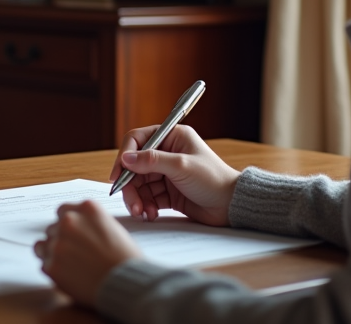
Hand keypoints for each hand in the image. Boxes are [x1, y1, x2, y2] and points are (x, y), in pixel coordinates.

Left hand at [34, 200, 141, 306]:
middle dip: (60, 240)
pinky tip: (70, 277)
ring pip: (43, 245)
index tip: (72, 236)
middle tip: (74, 255)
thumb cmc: (126, 260)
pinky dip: (54, 271)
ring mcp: (58, 242)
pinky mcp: (52, 264)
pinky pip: (44, 265)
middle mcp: (70, 221)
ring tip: (70, 266)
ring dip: (52, 254)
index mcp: (87, 208)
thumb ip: (90, 223)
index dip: (67, 225)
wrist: (128, 284)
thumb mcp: (112, 228)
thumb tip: (77, 228)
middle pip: (52, 228)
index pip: (63, 211)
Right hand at [111, 124, 240, 225]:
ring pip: (139, 184)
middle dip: (131, 185)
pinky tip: (151, 214)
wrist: (232, 206)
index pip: (138, 140)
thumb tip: (125, 158)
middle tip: (132, 202)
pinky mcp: (168, 192)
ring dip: (136, 198)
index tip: (118, 175)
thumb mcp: (181, 166)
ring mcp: (166, 173)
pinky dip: (145, 206)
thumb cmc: (213, 180)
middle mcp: (167, 153)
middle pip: (135, 166)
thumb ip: (151, 161)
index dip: (124, 156)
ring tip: (142, 212)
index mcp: (172, 137)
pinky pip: (148, 197)